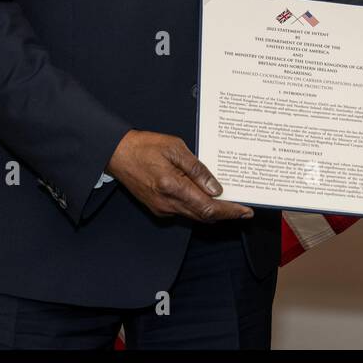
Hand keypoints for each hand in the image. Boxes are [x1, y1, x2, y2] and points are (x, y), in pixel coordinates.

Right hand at [106, 130, 253, 221]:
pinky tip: (205, 197)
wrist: (117, 154)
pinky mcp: (158, 207)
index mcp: (173, 187)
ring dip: (212, 212)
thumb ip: (197, 169)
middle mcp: (167, 203)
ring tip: (229, 203)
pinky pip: (183, 212)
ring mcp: (162, 208)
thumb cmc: (144, 147)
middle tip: (243, 209)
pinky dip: (197, 207)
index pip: (208, 207)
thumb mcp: (176, 148)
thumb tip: (215, 188)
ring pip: (194, 216)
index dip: (230, 212)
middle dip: (225, 214)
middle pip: (204, 216)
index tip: (245, 212)